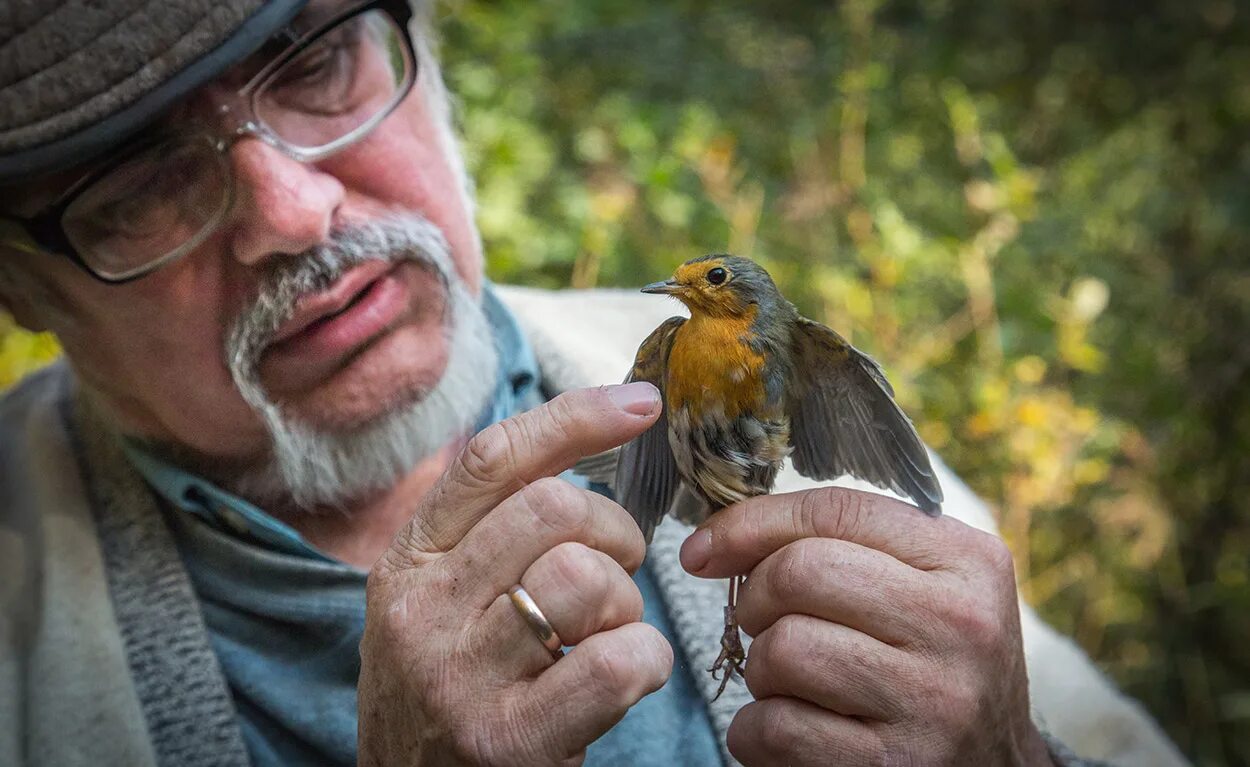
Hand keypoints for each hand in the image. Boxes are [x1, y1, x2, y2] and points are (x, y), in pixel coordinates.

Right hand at [360, 384, 673, 765]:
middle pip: (551, 507)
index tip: (641, 403)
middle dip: (613, 530)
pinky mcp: (506, 742)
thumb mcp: (437, 604)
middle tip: (618, 570)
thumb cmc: (448, 694)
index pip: (491, 459)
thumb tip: (576, 446)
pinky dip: (645, 659)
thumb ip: (487, 534)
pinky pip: (615, 662)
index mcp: (405, 563)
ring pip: (585, 578)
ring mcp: (457, 678)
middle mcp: (420, 611)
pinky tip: (628, 675)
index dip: (574, 417)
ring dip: (626, 602)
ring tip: (608, 632)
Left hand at [680, 487, 1053, 766]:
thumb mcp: (921, 586)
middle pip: (800, 574)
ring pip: (783, 649)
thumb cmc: (931, 664)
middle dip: (756, 598)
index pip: (835, 511)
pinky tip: (793, 730)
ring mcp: (931, 702)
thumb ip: (843, 544)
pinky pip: (775, 728)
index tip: (705, 549)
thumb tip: (711, 543)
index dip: (751, 523)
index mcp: (967, 561)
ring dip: (761, 670)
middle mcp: (961, 626)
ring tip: (792, 682)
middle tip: (764, 624)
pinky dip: (758, 731)